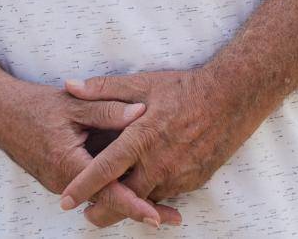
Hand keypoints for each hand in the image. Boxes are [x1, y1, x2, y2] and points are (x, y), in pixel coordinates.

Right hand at [0, 76, 182, 227]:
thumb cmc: (36, 106)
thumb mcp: (74, 103)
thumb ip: (108, 108)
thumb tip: (142, 112)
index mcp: (69, 163)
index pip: (107, 190)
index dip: (134, 204)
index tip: (157, 216)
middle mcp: (64, 181)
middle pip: (108, 201)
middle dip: (141, 208)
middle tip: (175, 218)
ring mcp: (62, 183)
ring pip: (101, 196)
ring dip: (129, 200)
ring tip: (165, 208)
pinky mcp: (62, 179)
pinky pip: (92, 188)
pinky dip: (114, 190)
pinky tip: (136, 186)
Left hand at [59, 70, 263, 225]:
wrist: (232, 98)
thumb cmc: (185, 88)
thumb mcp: (143, 83)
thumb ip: (104, 89)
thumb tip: (70, 86)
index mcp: (141, 138)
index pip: (104, 170)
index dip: (82, 187)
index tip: (65, 200)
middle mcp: (159, 164)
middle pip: (123, 200)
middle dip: (102, 211)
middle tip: (86, 213)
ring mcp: (177, 176)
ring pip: (144, 201)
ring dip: (128, 203)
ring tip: (112, 201)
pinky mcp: (192, 182)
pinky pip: (165, 195)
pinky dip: (150, 196)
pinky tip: (143, 188)